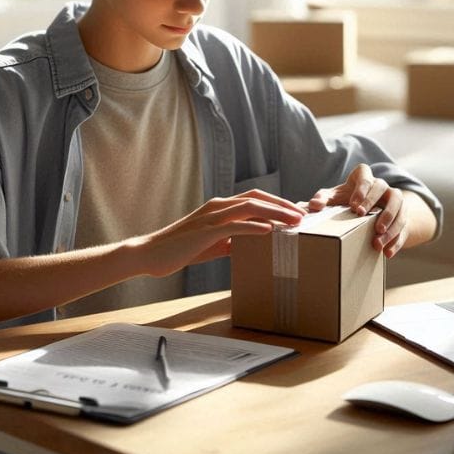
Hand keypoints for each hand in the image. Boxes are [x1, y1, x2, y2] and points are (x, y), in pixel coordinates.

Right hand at [142, 190, 306, 276]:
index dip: (277, 204)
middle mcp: (217, 207)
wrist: (149, 254)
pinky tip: (269, 231)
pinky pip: (234, 225)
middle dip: (283, 205)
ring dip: (275, 213)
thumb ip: (229, 241)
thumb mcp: (211, 244)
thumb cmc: (179, 250)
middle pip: (257, 198)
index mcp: (220, 208)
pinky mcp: (205, 231)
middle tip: (304, 214)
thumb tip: (248, 246)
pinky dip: (253, 226)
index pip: (255, 199)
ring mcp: (211, 217)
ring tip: (295, 222)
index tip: (296, 213)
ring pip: (250, 208)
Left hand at [308, 164, 409, 257]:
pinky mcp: (403, 216)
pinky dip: (396, 241)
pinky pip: (404, 227)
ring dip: (390, 224)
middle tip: (362, 217)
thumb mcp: (334, 198)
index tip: (354, 205)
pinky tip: (387, 253)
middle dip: (373, 203)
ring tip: (377, 241)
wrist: (368, 211)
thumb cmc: (347, 201)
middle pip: (383, 188)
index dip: (361, 189)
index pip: (365, 175)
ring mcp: (395, 201)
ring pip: (398, 207)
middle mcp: (382, 186)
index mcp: (364, 178)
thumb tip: (312, 206)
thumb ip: (323, 199)